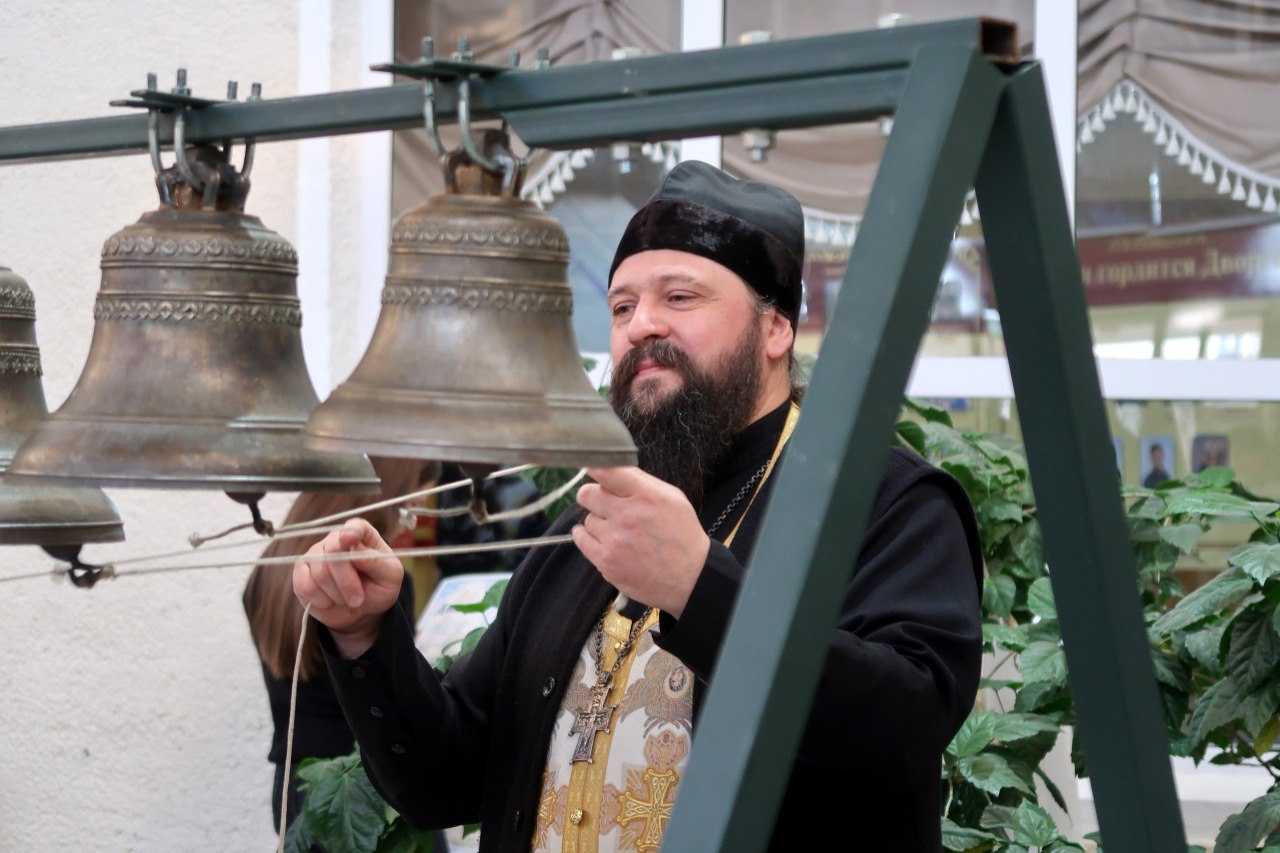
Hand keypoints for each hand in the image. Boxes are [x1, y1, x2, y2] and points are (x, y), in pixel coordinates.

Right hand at [293, 518, 403, 657]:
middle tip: (358, 599)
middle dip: (347, 582)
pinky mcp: (301, 573)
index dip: (352, 531)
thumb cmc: (379, 588)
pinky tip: (330, 602)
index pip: (356, 526)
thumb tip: (355, 547)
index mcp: (363, 535)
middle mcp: (336, 539)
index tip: (351, 538)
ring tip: (348, 600)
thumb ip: (376, 561)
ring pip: (320, 572)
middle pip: (333, 552)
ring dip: (337, 595)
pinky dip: (321, 600)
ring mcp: (315, 554)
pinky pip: (306, 586)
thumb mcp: (390, 577)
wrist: (362, 611)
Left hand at [572, 466, 709, 617]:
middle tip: (603, 503)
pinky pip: (581, 539)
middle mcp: (628, 515)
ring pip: (588, 518)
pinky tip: (599, 537)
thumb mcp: (673, 499)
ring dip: (598, 521)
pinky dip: (586, 536)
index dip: (594, 468)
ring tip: (617, 530)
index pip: (607, 471)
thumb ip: (643, 482)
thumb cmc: (683, 536)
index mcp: (646, 495)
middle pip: (588, 494)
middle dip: (593, 496)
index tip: (591, 469)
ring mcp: (615, 539)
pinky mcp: (606, 561)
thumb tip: (616, 468)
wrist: (691, 578)